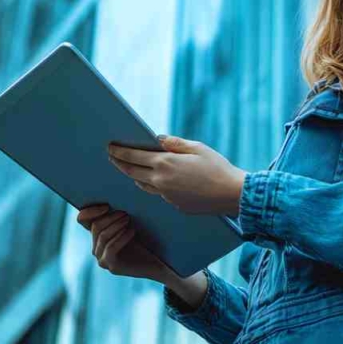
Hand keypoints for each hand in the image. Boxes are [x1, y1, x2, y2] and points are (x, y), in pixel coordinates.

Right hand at [76, 204, 171, 281]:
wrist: (159, 261)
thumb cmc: (146, 238)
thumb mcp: (131, 221)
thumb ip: (120, 210)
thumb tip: (117, 192)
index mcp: (98, 233)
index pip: (82, 218)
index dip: (90, 210)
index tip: (106, 205)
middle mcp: (96, 246)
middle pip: (95, 226)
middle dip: (110, 217)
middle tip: (125, 213)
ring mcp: (102, 258)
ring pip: (102, 236)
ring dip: (116, 225)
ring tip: (129, 219)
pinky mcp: (111, 266)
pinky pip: (111, 248)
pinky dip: (121, 237)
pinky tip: (132, 231)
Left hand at [107, 135, 246, 215]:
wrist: (232, 195)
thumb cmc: (217, 167)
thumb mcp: (197, 148)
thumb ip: (174, 143)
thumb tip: (158, 138)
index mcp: (166, 163)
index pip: (134, 156)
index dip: (119, 151)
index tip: (110, 147)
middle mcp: (161, 181)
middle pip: (132, 172)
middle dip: (119, 163)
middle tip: (111, 157)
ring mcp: (166, 195)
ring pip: (143, 184)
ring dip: (133, 175)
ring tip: (128, 168)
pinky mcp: (174, 205)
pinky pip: (158, 193)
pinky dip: (151, 184)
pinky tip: (153, 179)